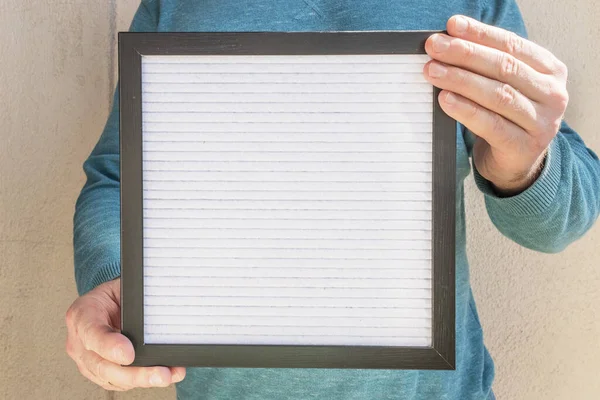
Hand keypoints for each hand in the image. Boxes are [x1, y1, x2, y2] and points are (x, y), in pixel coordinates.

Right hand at [65, 278, 185, 390]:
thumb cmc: (115, 294)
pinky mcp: (99, 372)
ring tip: (167, 375)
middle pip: (102, 365)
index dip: (109, 347)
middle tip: (158, 374)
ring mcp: (87, 360)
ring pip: (112, 378)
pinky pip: (119, 383)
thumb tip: (160, 311)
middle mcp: (79, 341)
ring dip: (142, 380)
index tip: (128, 355)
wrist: (109, 302)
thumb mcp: (123, 287)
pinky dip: (142, 381)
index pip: (92, 333)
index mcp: (82, 313)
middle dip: (133, 373)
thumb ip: (135, 301)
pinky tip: (163, 375)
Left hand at [423, 15, 568, 195]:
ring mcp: (541, 122)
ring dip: (461, 80)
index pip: (512, 45)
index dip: (481, 34)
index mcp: (550, 70)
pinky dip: (465, 110)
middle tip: (435, 48)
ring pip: (497, 95)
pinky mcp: (523, 146)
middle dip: (465, 54)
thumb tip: (448, 42)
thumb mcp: (505, 86)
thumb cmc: (507, 117)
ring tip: (433, 71)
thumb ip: (486, 65)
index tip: (452, 26)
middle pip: (504, 68)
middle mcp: (552, 94)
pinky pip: (490, 124)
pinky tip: (445, 99)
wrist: (516, 162)